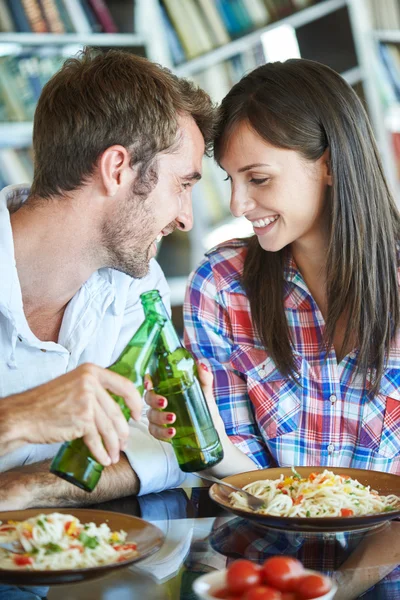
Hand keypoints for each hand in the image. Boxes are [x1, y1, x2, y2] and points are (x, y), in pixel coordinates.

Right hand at [1, 363, 141, 465]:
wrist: (24, 415)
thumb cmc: (47, 403)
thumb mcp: (75, 385)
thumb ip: (95, 390)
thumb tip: (116, 408)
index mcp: (92, 371)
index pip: (124, 385)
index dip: (135, 402)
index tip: (137, 415)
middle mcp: (91, 382)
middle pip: (117, 412)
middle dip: (123, 432)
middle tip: (124, 443)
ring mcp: (86, 400)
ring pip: (109, 428)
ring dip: (113, 446)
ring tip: (114, 455)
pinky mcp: (81, 419)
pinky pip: (96, 439)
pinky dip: (101, 452)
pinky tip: (104, 459)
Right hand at [145, 360, 225, 441]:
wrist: (211, 426)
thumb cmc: (205, 405)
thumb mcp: (205, 390)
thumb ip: (204, 377)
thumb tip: (201, 366)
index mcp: (168, 388)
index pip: (152, 382)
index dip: (147, 381)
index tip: (149, 384)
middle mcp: (161, 401)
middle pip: (148, 398)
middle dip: (154, 400)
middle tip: (164, 403)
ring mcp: (160, 416)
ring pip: (151, 415)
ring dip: (159, 417)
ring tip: (172, 418)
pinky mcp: (162, 431)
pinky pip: (155, 431)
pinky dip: (162, 432)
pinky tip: (172, 431)